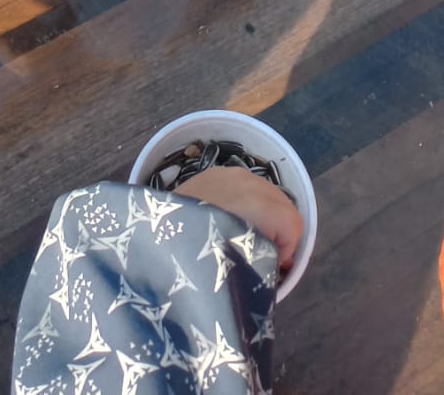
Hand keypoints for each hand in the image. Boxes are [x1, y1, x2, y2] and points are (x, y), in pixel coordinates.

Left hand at [182, 166, 304, 271]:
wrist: (151, 237)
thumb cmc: (199, 261)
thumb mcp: (240, 271)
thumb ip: (265, 265)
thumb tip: (276, 264)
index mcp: (256, 206)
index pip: (292, 222)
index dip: (287, 251)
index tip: (269, 269)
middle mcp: (246, 181)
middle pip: (282, 203)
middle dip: (277, 231)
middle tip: (259, 257)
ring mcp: (228, 173)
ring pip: (264, 192)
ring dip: (262, 215)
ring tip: (241, 239)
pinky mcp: (213, 172)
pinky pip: (243, 186)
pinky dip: (244, 203)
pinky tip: (227, 221)